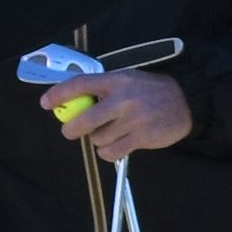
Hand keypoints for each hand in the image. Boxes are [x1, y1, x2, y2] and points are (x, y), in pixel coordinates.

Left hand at [40, 69, 193, 160]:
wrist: (186, 102)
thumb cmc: (151, 91)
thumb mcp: (128, 79)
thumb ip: (104, 89)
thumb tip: (73, 104)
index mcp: (116, 80)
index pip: (80, 84)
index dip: (59, 94)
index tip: (45, 103)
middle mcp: (123, 99)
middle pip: (84, 119)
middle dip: (71, 129)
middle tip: (70, 131)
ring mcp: (132, 120)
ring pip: (98, 138)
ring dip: (98, 140)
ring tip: (111, 133)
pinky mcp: (141, 138)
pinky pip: (111, 152)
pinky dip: (108, 152)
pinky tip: (117, 145)